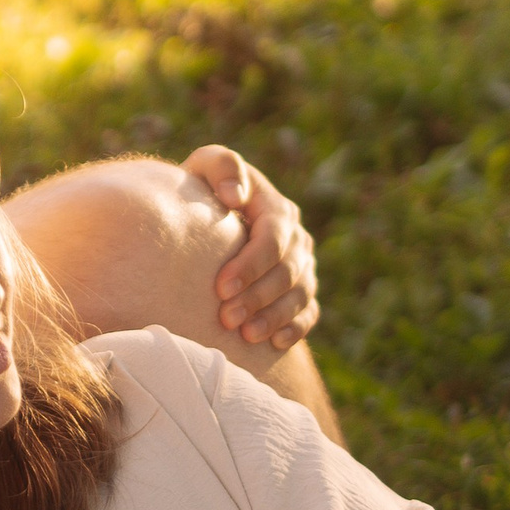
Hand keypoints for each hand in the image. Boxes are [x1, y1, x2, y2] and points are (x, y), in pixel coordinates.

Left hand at [185, 146, 317, 351]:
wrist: (204, 218)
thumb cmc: (200, 190)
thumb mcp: (204, 166)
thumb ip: (221, 166)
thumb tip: (236, 195)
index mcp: (276, 207)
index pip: (274, 238)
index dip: (251, 265)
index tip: (221, 288)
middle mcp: (296, 237)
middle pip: (288, 271)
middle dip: (258, 297)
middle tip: (227, 319)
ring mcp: (302, 266)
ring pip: (300, 295)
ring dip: (275, 317)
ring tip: (246, 336)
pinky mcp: (301, 291)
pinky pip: (308, 313)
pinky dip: (295, 328)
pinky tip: (273, 343)